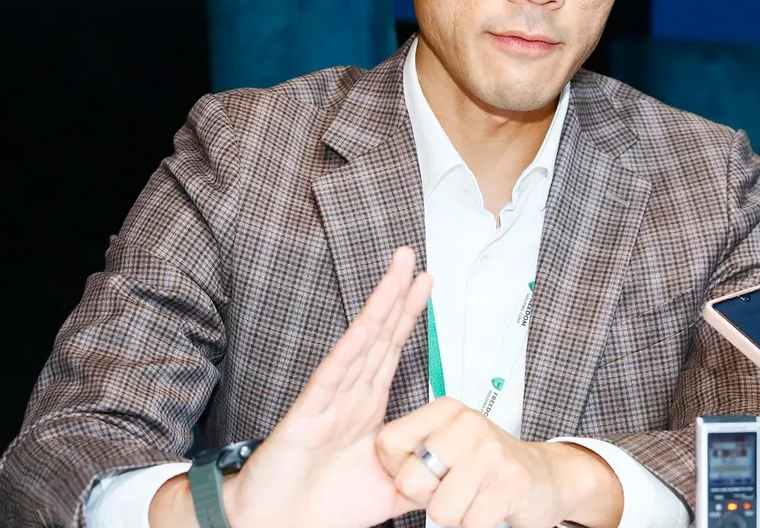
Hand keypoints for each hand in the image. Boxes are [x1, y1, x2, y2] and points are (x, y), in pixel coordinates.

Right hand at [152, 246, 431, 527]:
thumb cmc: (321, 509)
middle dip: (397, 296)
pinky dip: (350, 349)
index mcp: (366, 410)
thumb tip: (452, 474)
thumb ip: (419, 477)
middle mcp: (348, 396)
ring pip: (359, 344)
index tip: (426, 285)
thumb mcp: (388, 493)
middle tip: (412, 258)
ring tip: (397, 272)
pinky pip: (332, 375)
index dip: (408, 318)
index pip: (392, 352)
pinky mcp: (307, 415)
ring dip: (379, 307)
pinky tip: (366, 323)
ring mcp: (327, 401)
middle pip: (379, 336)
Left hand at [375, 397, 622, 527]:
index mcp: (446, 410)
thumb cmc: (485, 466)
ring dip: (455, 515)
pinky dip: (475, 524)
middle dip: (427, 497)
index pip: (388, 442)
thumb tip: (379, 470)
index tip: (422, 470)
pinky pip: (469, 523)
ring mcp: (491, 452)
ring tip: (474, 497)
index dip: (397, 469)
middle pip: (411, 480)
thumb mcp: (448, 444)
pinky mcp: (509, 483)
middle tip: (452, 489)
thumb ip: (413, 451)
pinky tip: (489, 507)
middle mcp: (468, 423)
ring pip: (440, 508)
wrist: (544, 478)